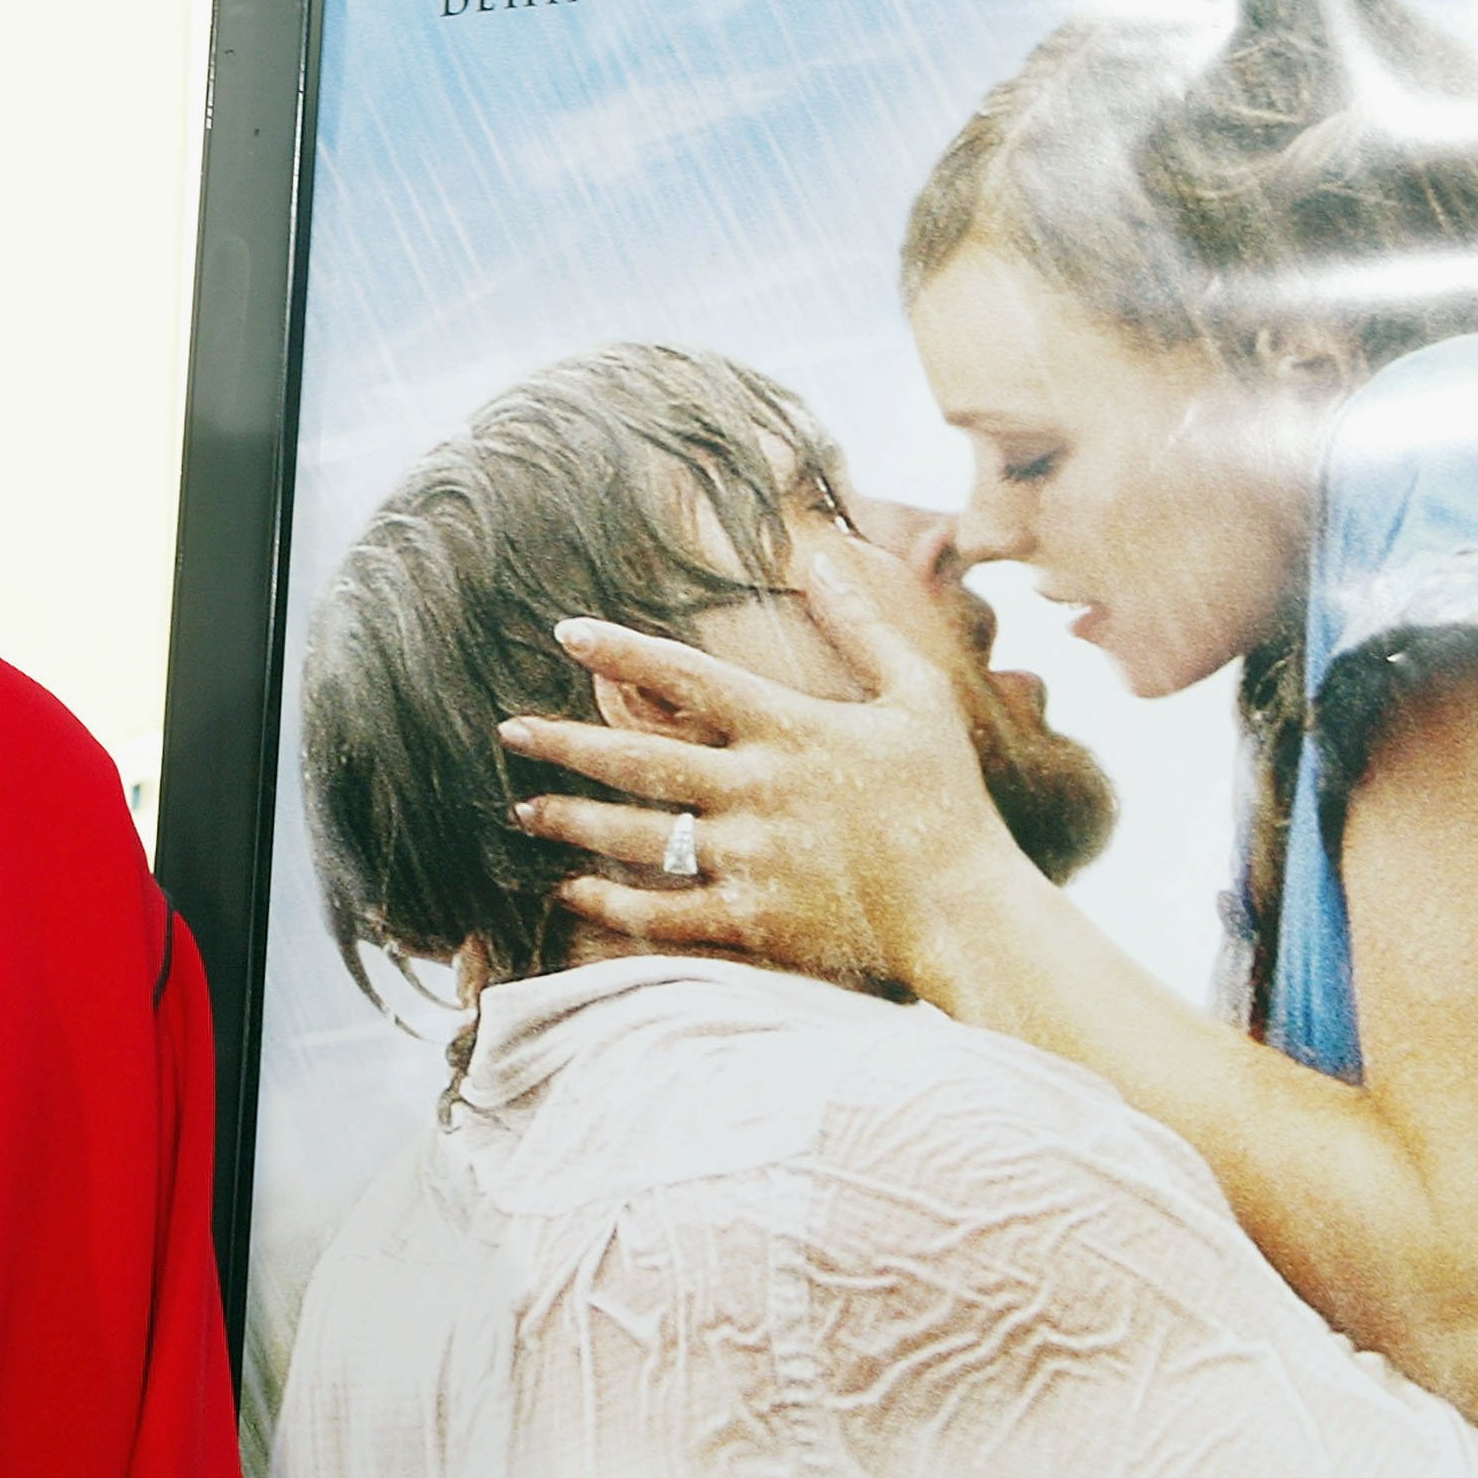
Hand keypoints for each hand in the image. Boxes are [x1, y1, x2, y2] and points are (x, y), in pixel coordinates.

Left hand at [499, 546, 1031, 994]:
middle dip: (564, 743)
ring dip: (571, 822)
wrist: (970, 911)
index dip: (621, 652)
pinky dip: (610, 904)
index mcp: (792, 730)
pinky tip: (570, 890)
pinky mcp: (754, 922)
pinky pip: (663, 913)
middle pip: (638, 760)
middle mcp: (758, 792)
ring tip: (520, 810)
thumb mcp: (916, 698)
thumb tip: (821, 555)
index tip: (566, 632)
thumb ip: (864, 626)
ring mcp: (752, 860)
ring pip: (637, 837)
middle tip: (507, 731)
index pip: (687, 678)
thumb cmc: (946, 801)